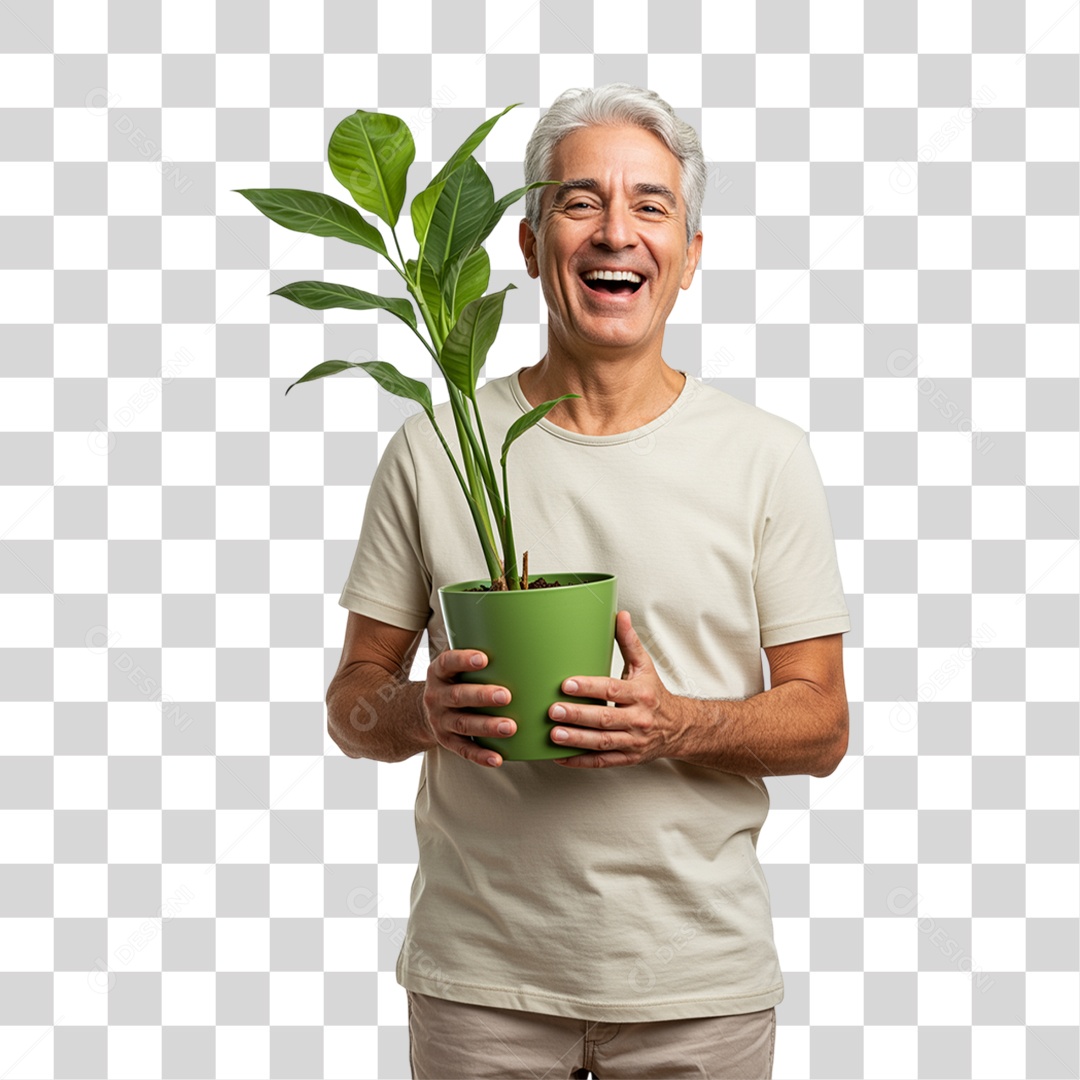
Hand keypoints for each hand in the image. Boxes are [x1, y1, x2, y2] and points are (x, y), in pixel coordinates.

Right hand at [422, 648, 515, 767]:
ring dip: (487, 726)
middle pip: (458, 696)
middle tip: (506, 695)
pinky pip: (463, 749)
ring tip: (510, 727)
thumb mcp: (454, 667)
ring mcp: (440, 720)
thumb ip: (476, 656)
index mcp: (439, 673)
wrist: (423, 711)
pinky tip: (498, 758)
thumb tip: (516, 637)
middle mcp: (436, 696)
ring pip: (463, 724)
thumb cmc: (454, 682)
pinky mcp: (446, 740)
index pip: (448, 663)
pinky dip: (481, 755)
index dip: (463, 660)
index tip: (484, 658)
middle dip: (482, 696)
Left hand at [548, 610, 688, 767]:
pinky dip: (580, 761)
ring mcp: (633, 742)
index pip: (612, 690)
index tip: (567, 684)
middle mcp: (638, 719)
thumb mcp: (645, 667)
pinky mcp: (627, 758)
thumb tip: (620, 615)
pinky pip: (602, 761)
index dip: (589, 687)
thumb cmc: (655, 695)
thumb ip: (629, 642)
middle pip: (605, 718)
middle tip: (553, 710)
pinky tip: (560, 757)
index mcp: (641, 695)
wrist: (680, 728)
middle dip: (578, 715)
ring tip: (553, 734)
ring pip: (602, 742)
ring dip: (576, 739)